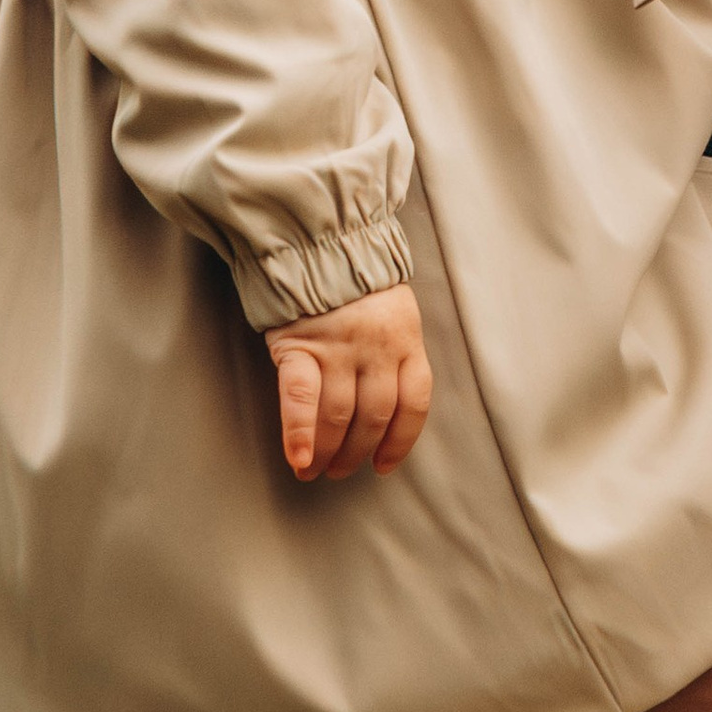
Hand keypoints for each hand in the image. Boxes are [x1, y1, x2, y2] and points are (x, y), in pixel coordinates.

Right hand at [268, 284, 433, 480]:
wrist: (316, 239)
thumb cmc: (354, 281)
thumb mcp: (392, 310)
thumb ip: (393, 351)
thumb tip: (383, 407)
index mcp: (407, 340)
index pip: (414, 403)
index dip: (400, 441)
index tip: (384, 465)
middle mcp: (378, 348)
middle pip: (374, 416)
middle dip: (356, 452)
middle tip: (340, 471)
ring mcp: (339, 347)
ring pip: (339, 415)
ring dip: (326, 452)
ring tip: (313, 471)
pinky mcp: (300, 346)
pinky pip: (301, 398)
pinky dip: (298, 433)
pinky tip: (297, 458)